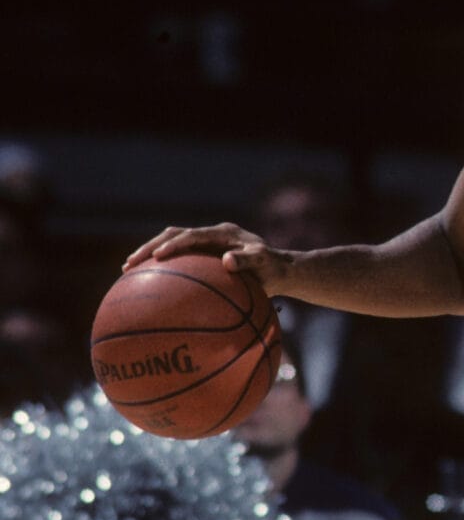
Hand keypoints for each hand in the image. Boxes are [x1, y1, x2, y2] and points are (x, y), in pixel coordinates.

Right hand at [123, 223, 290, 295]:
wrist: (279, 269)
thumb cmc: (273, 269)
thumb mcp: (265, 264)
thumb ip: (248, 261)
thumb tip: (227, 261)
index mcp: (223, 233)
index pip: (192, 235)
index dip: (174, 244)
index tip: (158, 256)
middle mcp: (211, 234)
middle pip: (173, 234)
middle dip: (150, 247)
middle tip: (130, 263)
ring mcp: (206, 244)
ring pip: (171, 243)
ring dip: (150, 254)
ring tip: (128, 271)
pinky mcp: (203, 255)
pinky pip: (179, 259)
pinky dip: (162, 268)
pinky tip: (147, 287)